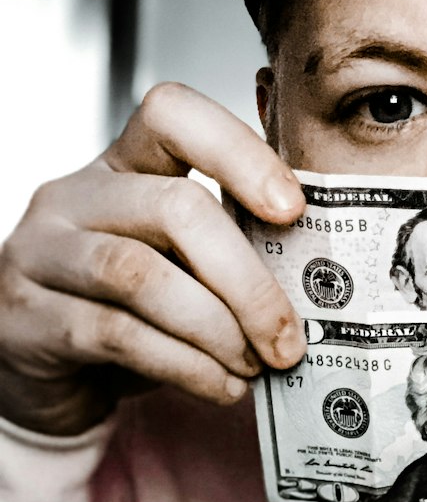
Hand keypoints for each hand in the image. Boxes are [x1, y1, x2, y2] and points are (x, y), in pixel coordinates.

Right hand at [0, 83, 306, 435]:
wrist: (45, 378)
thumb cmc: (128, 314)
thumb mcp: (180, 271)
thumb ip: (231, 257)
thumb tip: (322, 286)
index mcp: (121, 167)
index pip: (172, 114)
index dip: (239, 152)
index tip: (294, 209)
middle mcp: (74, 197)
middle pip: (175, 208)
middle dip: (248, 281)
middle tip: (289, 339)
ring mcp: (42, 254)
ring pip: (142, 276)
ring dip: (218, 330)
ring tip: (256, 367)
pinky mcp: (29, 318)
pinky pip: (117, 335)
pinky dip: (186, 366)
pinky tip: (222, 388)